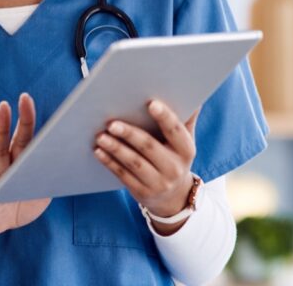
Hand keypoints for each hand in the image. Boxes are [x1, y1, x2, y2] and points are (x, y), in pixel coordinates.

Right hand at [0, 93, 50, 264]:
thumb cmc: (21, 204)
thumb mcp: (42, 192)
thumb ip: (51, 177)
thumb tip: (72, 160)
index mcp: (23, 162)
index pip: (27, 137)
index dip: (29, 119)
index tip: (30, 99)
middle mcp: (8, 164)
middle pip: (14, 138)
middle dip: (18, 117)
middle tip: (22, 98)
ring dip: (1, 129)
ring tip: (3, 109)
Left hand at [93, 100, 199, 233]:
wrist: (174, 197)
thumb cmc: (175, 157)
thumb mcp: (184, 141)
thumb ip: (186, 119)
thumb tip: (193, 96)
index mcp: (186, 150)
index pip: (176, 131)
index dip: (164, 117)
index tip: (151, 103)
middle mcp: (174, 168)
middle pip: (149, 147)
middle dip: (129, 134)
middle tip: (112, 123)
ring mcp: (158, 183)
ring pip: (134, 163)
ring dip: (116, 148)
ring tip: (101, 136)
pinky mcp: (142, 192)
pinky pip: (123, 175)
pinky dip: (109, 162)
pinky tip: (98, 151)